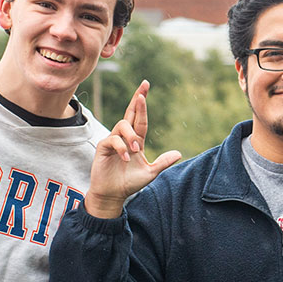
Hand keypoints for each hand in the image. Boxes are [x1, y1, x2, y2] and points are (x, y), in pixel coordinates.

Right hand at [83, 81, 181, 217]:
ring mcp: (113, 142)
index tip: (146, 87)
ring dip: (131, 136)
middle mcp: (124, 138)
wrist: (112, 195)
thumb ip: (162, 163)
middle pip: (130, 113)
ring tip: (135, 150)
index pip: (140, 119)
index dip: (143, 104)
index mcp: (136, 141)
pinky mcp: (103, 148)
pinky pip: (112, 140)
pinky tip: (126, 158)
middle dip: (137, 99)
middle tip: (144, 86)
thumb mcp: (150, 173)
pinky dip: (121, 147)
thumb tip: (178, 153)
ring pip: (122, 125)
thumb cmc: (129, 184)